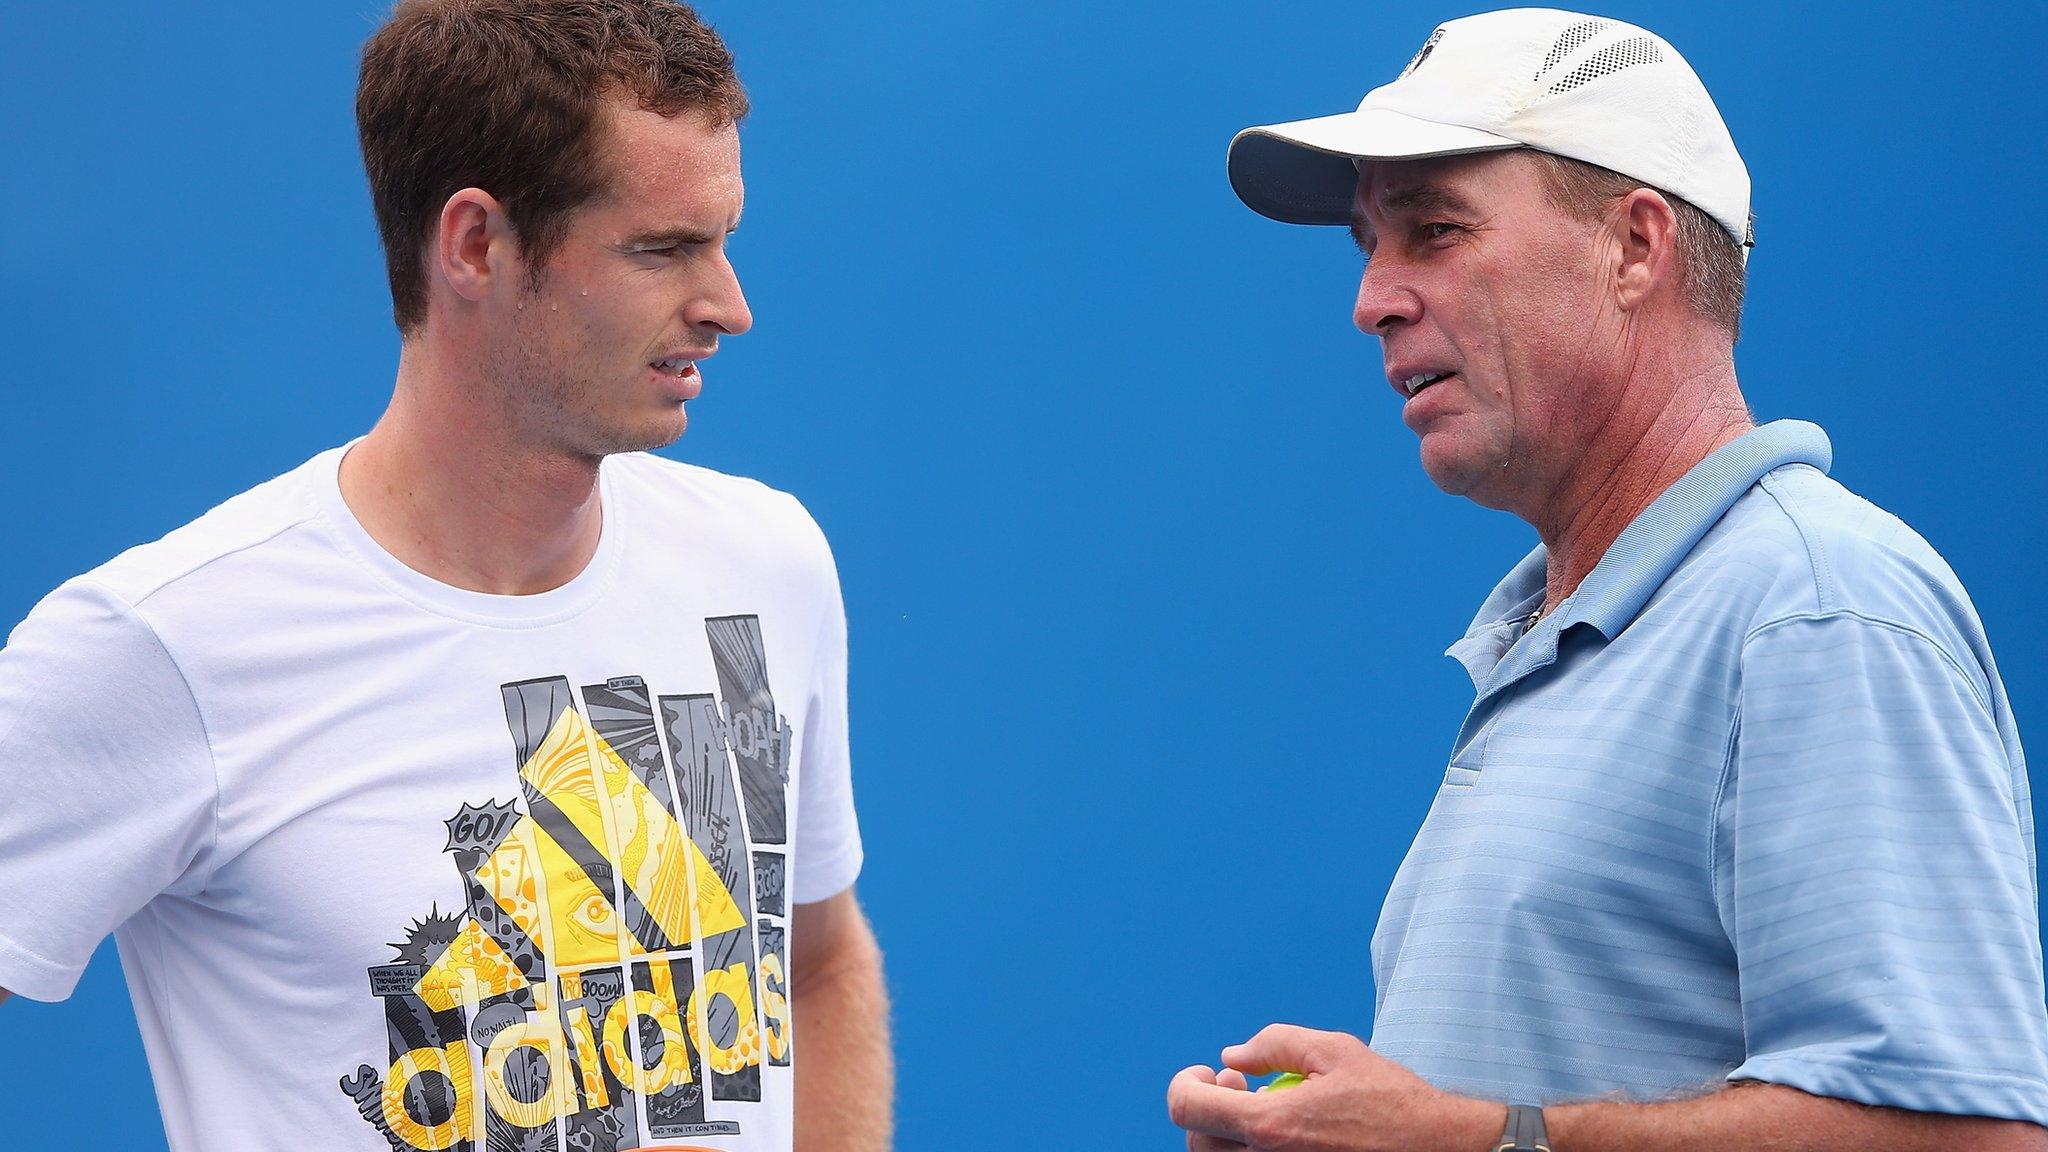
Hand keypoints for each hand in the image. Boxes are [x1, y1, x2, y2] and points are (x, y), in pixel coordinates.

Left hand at [1166, 1024, 1501, 1151]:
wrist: (1438, 1149)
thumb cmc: (1390, 1100)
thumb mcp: (1333, 1051)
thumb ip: (1273, 1044)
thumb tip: (1231, 1055)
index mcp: (1272, 1128)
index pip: (1187, 1110)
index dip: (1184, 1085)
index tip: (1207, 1073)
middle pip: (1198, 1141)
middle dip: (1207, 1105)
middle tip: (1237, 1085)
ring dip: (1227, 1129)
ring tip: (1261, 1105)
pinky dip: (1254, 1146)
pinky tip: (1283, 1128)